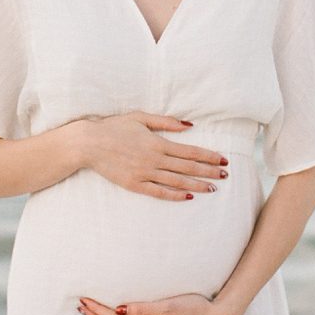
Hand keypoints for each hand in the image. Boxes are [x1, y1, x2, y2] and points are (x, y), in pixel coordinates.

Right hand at [76, 112, 229, 201]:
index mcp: (157, 142)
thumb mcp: (140, 118)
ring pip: (177, 181)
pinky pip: (159, 192)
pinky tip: (188, 196)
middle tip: (226, 175)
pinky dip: (175, 195)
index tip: (223, 160)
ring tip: (213, 188)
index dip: (208, 156)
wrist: (89, 144)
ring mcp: (144, 173)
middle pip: (188, 167)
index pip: (190, 151)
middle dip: (209, 171)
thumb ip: (166, 122)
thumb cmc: (114, 127)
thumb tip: (189, 126)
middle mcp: (154, 159)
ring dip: (197, 184)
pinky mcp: (134, 185)